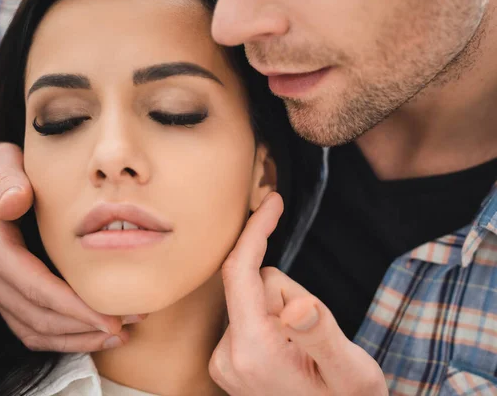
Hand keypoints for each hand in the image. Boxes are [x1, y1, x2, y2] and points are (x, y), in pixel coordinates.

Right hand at [0, 138, 130, 351]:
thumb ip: (9, 179)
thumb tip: (14, 204)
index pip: (36, 288)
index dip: (74, 308)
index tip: (111, 318)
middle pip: (39, 317)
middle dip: (85, 326)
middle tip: (129, 324)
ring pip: (35, 331)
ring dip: (78, 337)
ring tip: (120, 333)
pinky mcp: (3, 295)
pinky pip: (30, 328)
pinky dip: (62, 337)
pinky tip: (94, 332)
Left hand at [209, 193, 387, 395]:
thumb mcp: (351, 373)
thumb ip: (322, 336)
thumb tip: (296, 304)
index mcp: (252, 351)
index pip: (240, 273)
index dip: (256, 230)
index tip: (272, 201)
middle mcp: (227, 355)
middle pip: (254, 285)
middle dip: (287, 292)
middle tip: (318, 334)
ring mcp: (224, 360)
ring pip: (254, 300)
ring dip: (283, 310)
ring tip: (307, 349)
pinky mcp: (227, 360)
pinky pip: (251, 316)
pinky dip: (273, 322)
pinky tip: (291, 352)